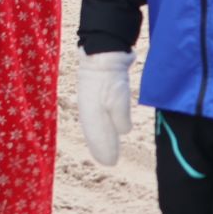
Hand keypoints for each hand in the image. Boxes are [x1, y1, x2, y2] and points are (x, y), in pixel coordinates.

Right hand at [77, 51, 134, 166]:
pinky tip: (112, 126)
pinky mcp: (100, 92)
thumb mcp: (117, 101)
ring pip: (98, 124)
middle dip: (101, 146)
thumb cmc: (109, 77)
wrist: (102, 50)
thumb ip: (120, 119)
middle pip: (95, 132)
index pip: (96, 136)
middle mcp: (89, 109)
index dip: (102, 149)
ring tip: (107, 149)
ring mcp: (93, 100)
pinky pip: (102, 114)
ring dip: (103, 137)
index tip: (109, 163)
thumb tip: (123, 131)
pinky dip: (107, 124)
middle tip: (108, 162)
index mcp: (90, 113)